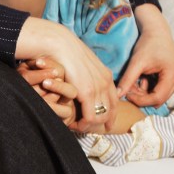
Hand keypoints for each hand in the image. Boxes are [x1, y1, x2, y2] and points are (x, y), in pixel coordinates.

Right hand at [16, 18, 118, 132]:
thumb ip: (84, 75)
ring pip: (102, 116)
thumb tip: (79, 82)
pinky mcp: (88, 93)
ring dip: (90, 125)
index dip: (111, 114)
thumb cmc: (63, 52)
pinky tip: (74, 124)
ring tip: (78, 127)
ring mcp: (98, 88)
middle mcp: (106, 82)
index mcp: (105, 75)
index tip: (106, 124)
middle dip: (104, 124)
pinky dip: (84, 124)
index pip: (115, 100)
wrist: (58, 43)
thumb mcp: (80, 65)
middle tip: (91, 131)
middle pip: (112, 110)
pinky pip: (91, 117)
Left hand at [119, 4, 173, 107]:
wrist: (157, 32)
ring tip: (132, 80)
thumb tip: (117, 96)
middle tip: (127, 87)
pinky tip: (139, 78)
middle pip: (158, 99)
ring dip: (143, 93)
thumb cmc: (148, 44)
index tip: (126, 95)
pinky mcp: (172, 80)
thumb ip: (127, 80)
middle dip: (141, 96)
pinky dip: (146, 88)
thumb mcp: (137, 62)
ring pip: (157, 96)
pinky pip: (158, 90)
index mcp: (173, 76)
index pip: (157, 98)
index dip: (140, 100)